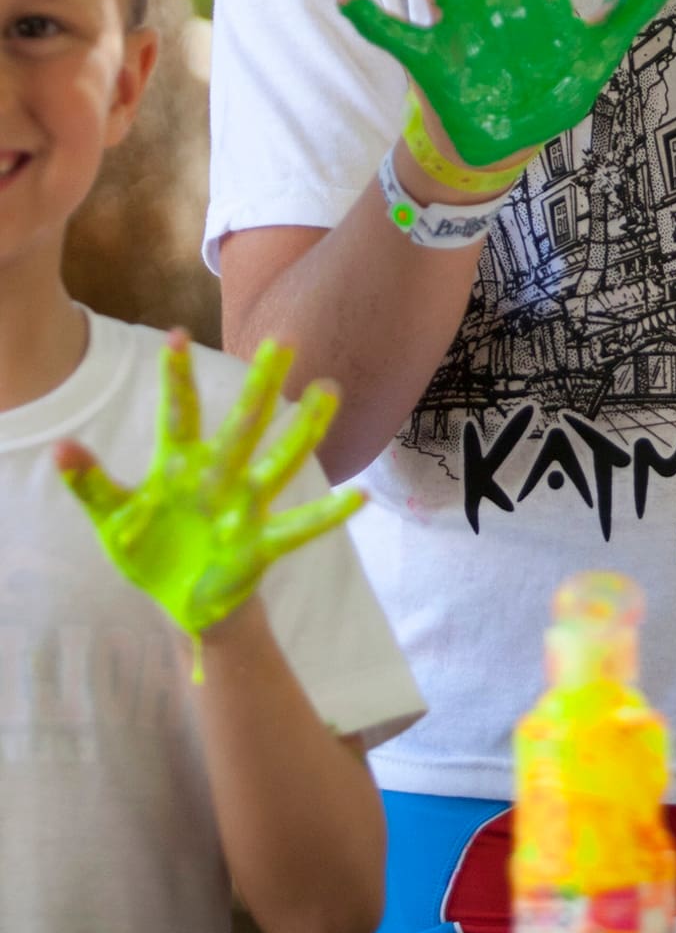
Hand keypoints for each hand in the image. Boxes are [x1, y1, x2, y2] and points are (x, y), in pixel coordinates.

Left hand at [56, 333, 362, 641]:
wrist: (183, 599)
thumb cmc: (151, 547)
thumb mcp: (113, 518)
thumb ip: (90, 484)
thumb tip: (59, 447)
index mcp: (180, 465)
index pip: (180, 414)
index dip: (179, 377)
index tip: (176, 333)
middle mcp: (219, 476)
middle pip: (243, 424)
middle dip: (260, 386)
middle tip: (282, 342)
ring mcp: (245, 506)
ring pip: (280, 461)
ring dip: (304, 429)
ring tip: (327, 390)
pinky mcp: (261, 543)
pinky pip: (299, 527)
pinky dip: (329, 514)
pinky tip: (359, 497)